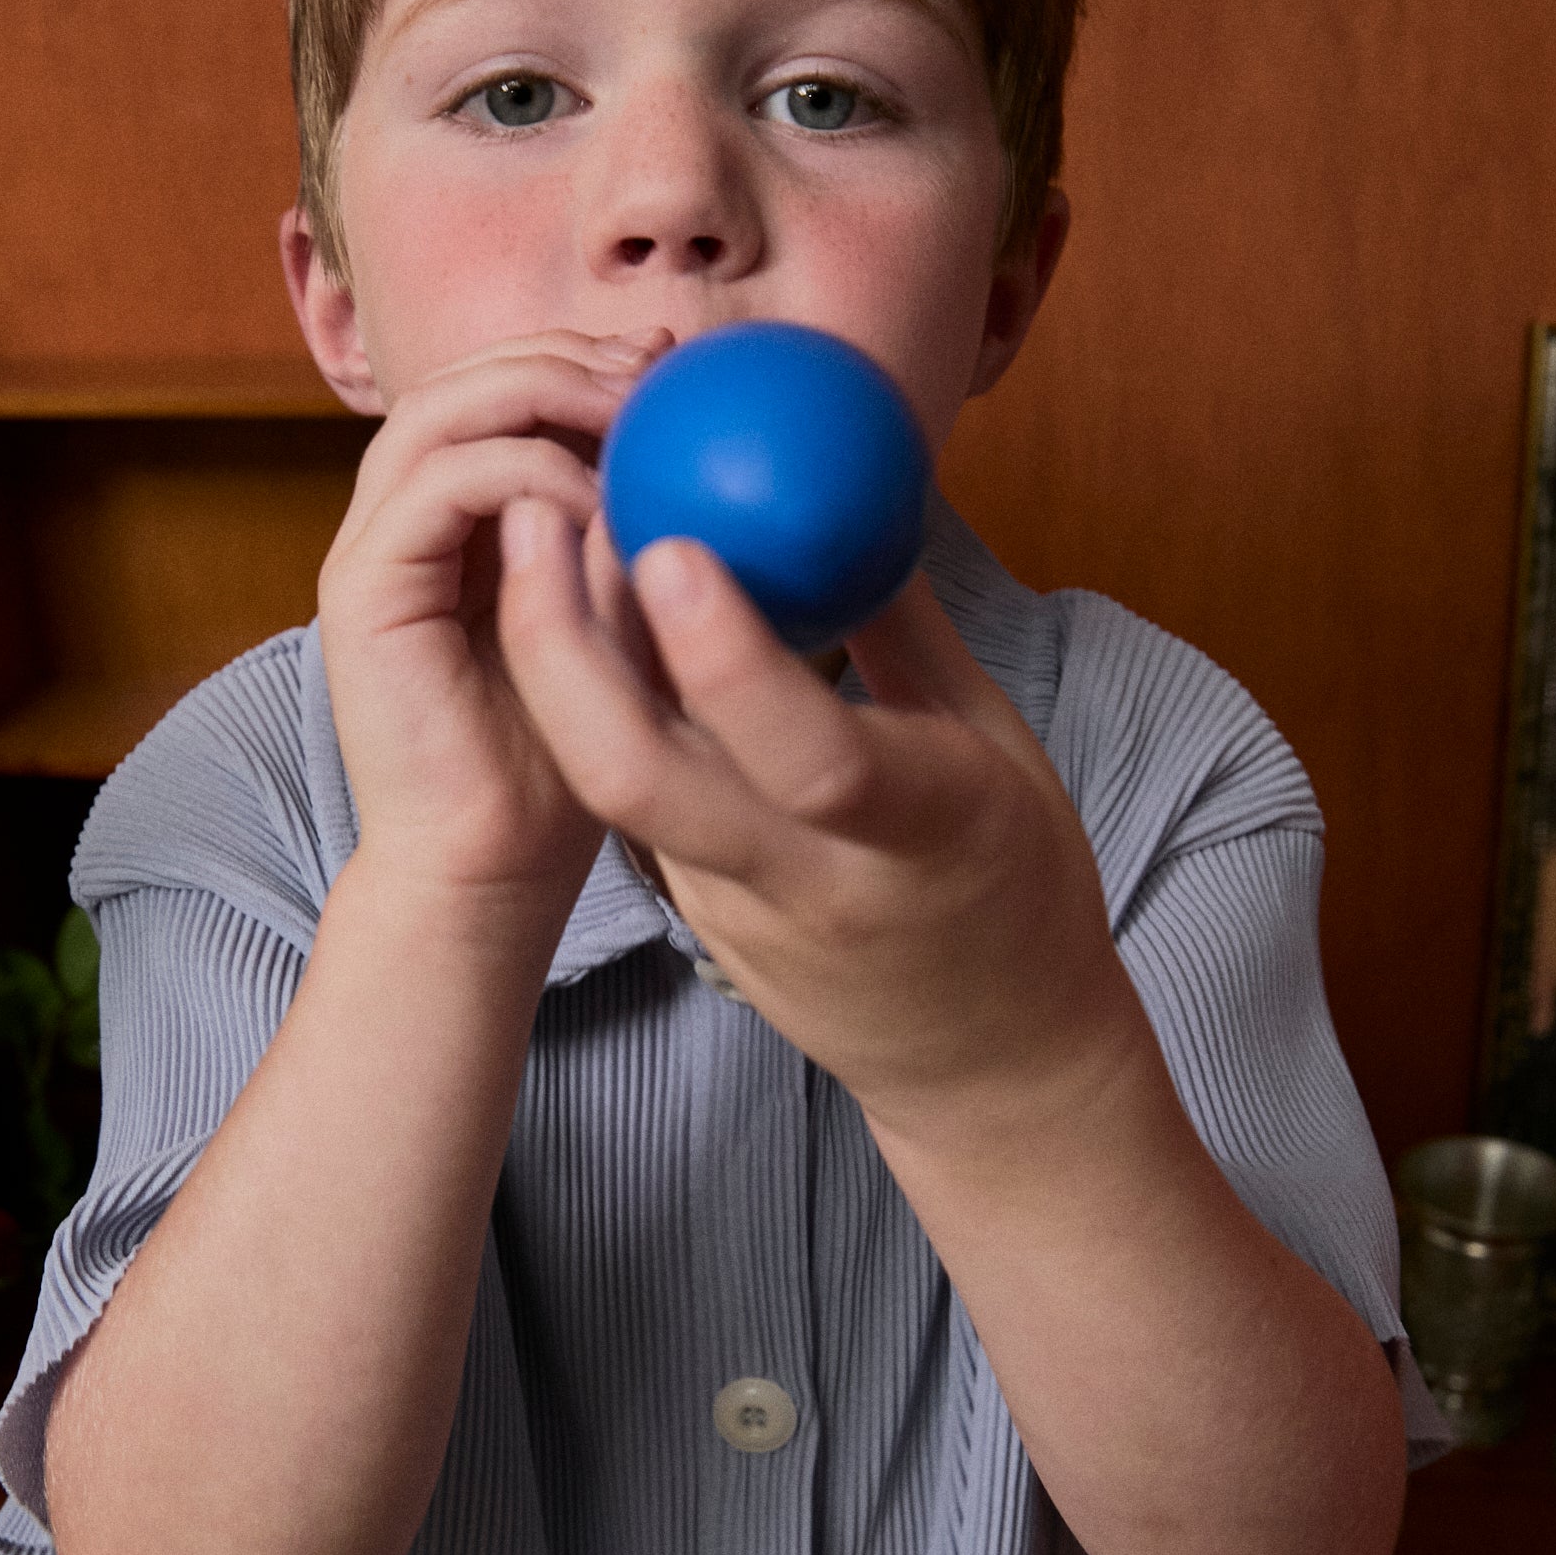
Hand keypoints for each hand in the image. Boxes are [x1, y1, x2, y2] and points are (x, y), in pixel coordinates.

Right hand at [315, 330, 669, 937]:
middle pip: (461, 379)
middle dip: (562, 352)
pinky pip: (440, 485)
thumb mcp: (624, 625)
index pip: (498, 393)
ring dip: (541, 391)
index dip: (580, 357)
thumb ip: (634, 537)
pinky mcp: (362, 591)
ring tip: (631, 410)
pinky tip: (598, 500)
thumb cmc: (567, 766)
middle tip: (656, 365)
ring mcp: (371, 552)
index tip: (675, 364)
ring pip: (437, 410)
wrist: (490, 871)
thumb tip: (703, 450)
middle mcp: (399, 524)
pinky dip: (522, 471)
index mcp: (453, 523)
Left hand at [494, 501, 1139, 1138]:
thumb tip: (849, 491)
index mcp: (919, 833)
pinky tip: (577, 617)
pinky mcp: (696, 920)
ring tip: (541, 535)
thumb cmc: (1019, 884)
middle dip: (562, 646)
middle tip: (536, 514)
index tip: (672, 547)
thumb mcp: (996, 744)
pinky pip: (633, 800)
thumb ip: (911, 626)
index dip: (727, 659)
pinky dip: (598, 705)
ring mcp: (736, 911)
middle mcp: (808, 881)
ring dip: (561, 658)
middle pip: (639, 778)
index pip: (807, 758)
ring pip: (615, 782)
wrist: (990, 1064)